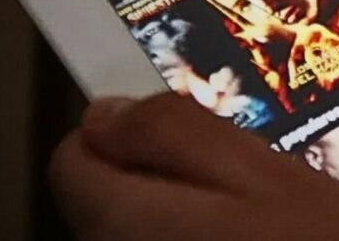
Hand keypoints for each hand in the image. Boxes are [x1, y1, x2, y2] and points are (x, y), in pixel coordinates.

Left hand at [50, 94, 338, 240]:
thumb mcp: (266, 176)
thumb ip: (176, 135)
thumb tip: (105, 111)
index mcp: (127, 225)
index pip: (72, 159)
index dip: (124, 131)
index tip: (184, 130)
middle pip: (104, 200)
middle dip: (162, 175)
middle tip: (245, 178)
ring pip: (141, 230)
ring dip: (187, 214)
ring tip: (263, 221)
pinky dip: (204, 240)